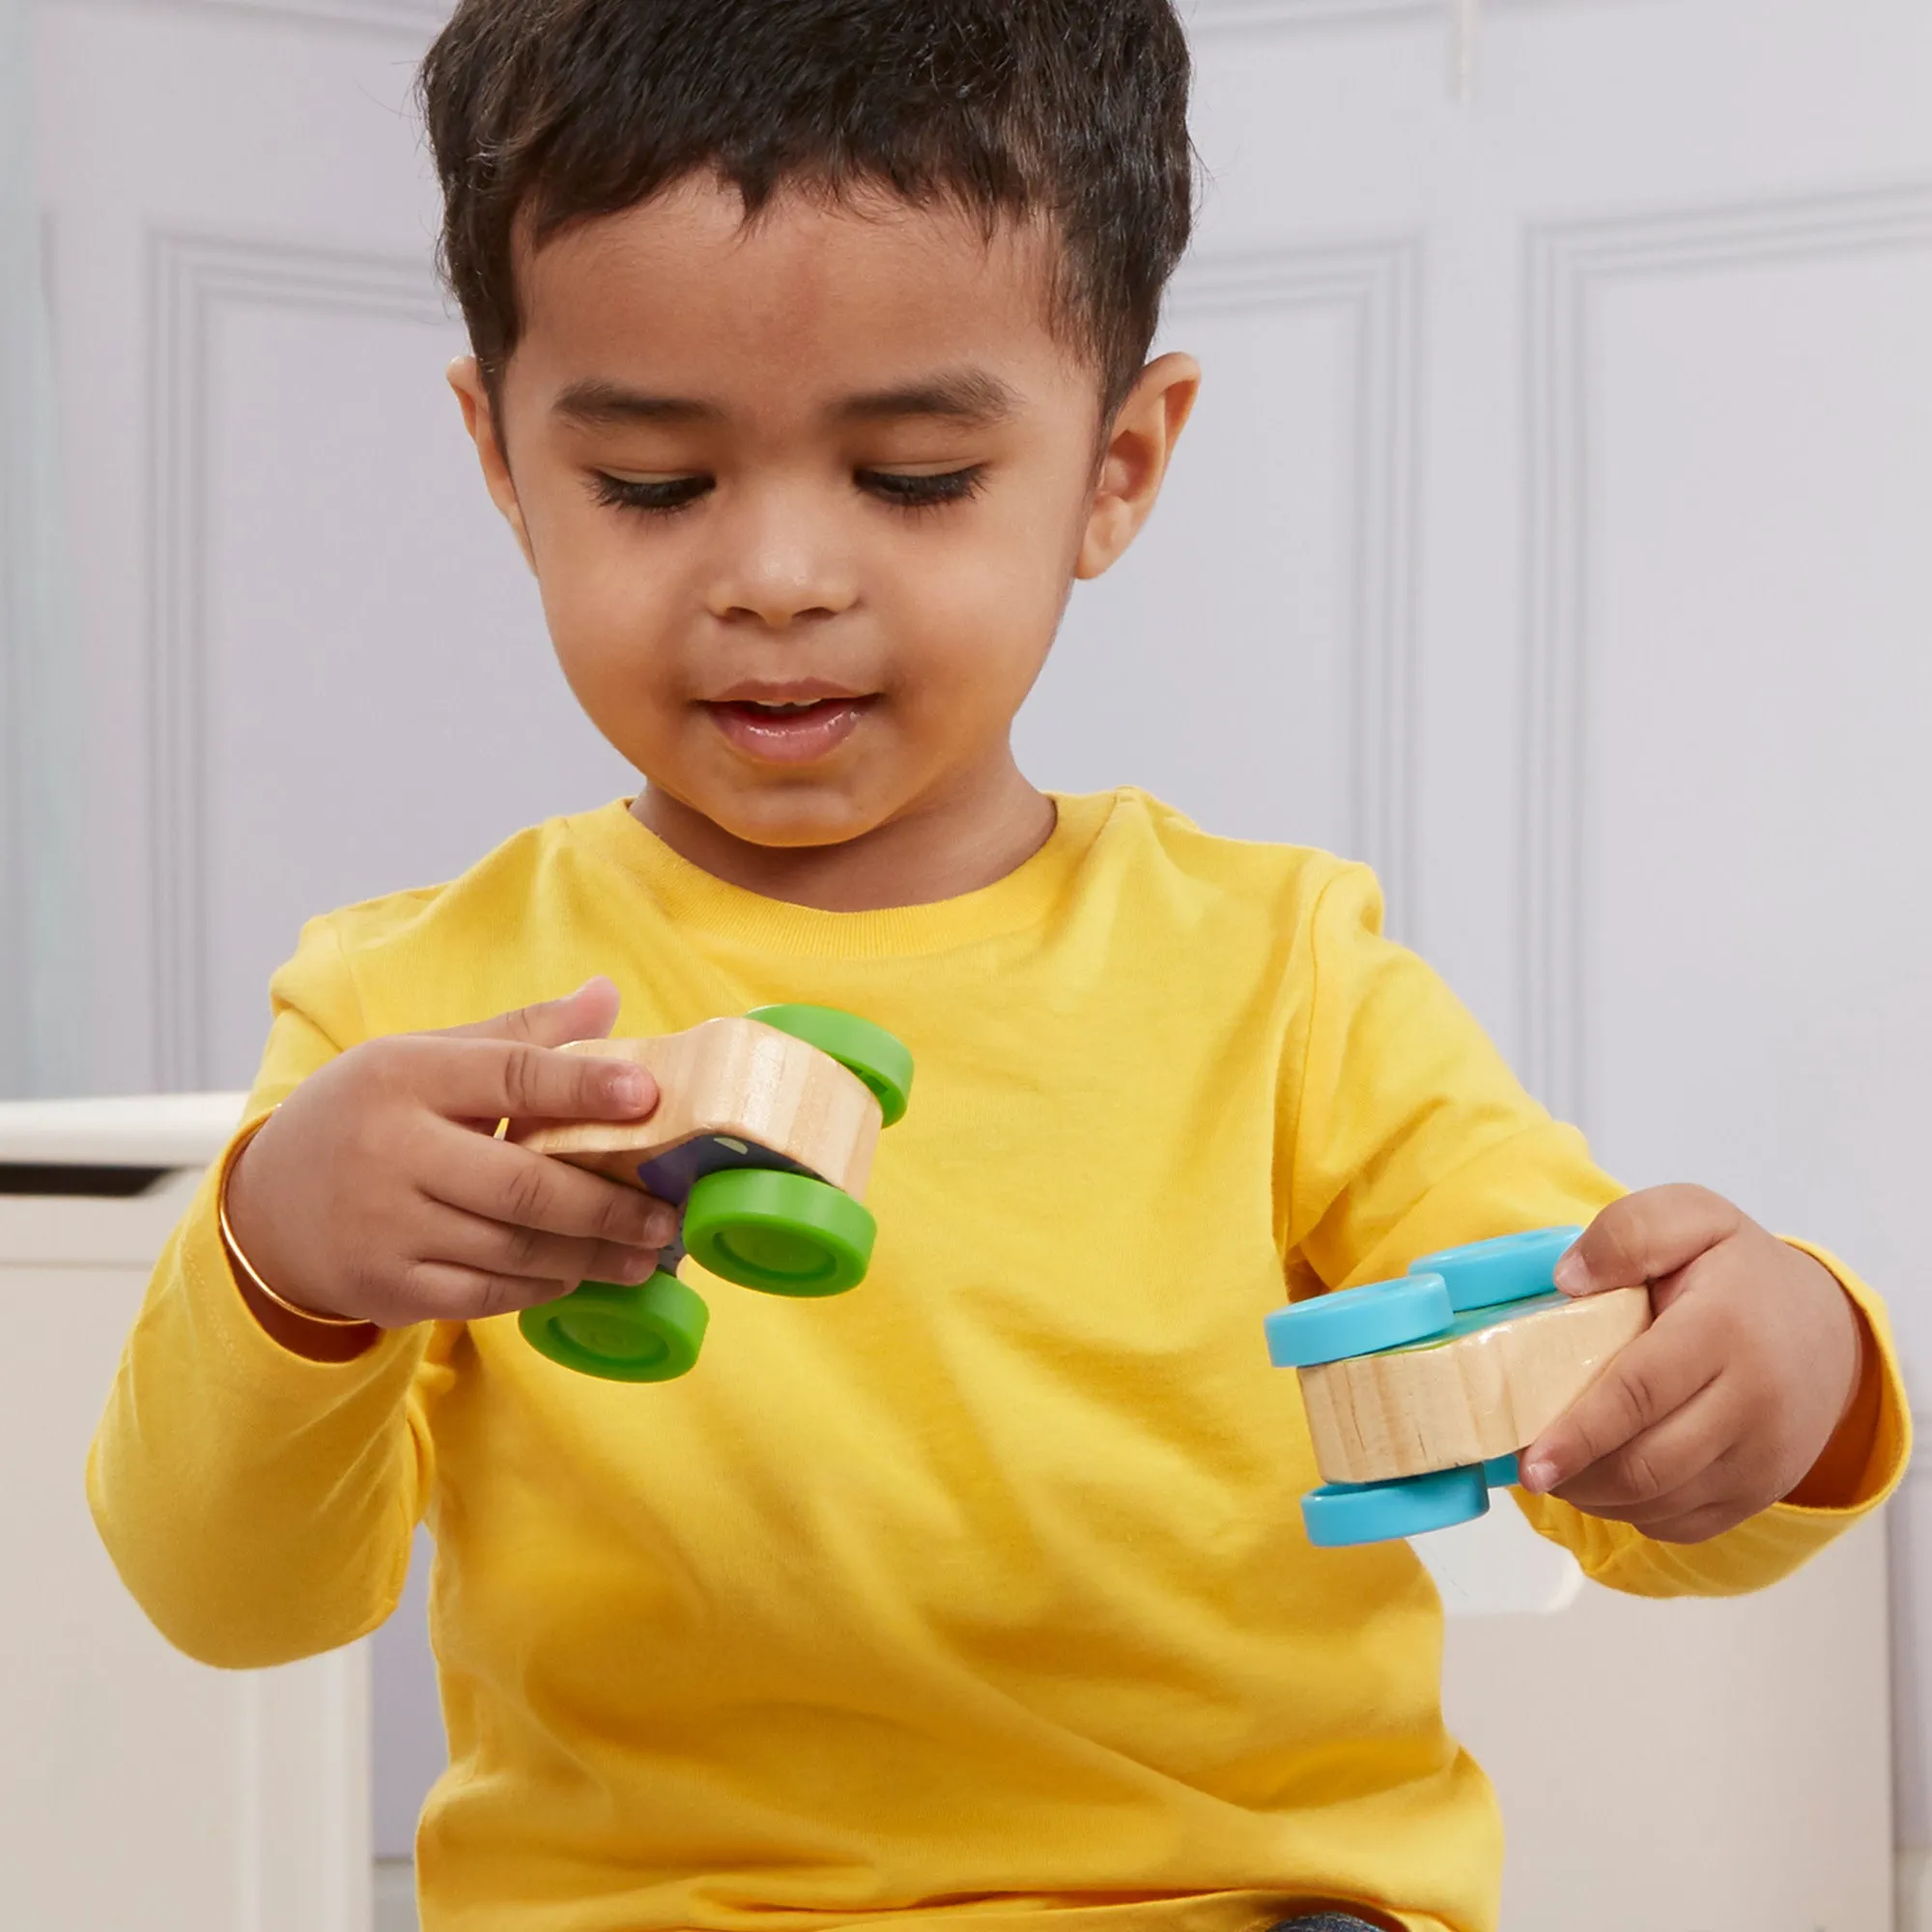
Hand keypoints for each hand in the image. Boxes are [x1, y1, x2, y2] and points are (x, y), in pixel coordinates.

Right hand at [225, 978, 676, 1332]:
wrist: (268, 1206)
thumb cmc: (370, 1118)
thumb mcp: (425, 1058)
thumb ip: (517, 1035)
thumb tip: (607, 995)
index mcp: (405, 1076)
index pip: (508, 1074)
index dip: (582, 1086)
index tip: (648, 1097)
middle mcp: (391, 1152)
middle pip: (522, 1184)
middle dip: (607, 1205)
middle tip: (668, 1217)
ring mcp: (386, 1227)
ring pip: (512, 1248)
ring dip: (590, 1256)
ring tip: (645, 1254)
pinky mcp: (387, 1288)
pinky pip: (485, 1295)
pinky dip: (541, 1287)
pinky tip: (580, 1274)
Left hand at [1519, 1185, 1870, 1541]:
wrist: (1826, 1329)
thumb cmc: (1739, 1271)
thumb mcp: (1692, 1216)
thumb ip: (1629, 1233)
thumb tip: (1567, 1281)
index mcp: (1725, 1329)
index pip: (1639, 1392)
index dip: (1578, 1432)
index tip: (1528, 1459)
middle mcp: (1753, 1404)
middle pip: (1647, 1464)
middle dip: (1576, 1475)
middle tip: (1526, 1465)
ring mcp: (1762, 1459)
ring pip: (1660, 1502)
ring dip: (1595, 1496)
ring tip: (1557, 1468)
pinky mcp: (1760, 1493)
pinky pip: (1681, 1523)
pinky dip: (1631, 1511)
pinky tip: (1603, 1479)